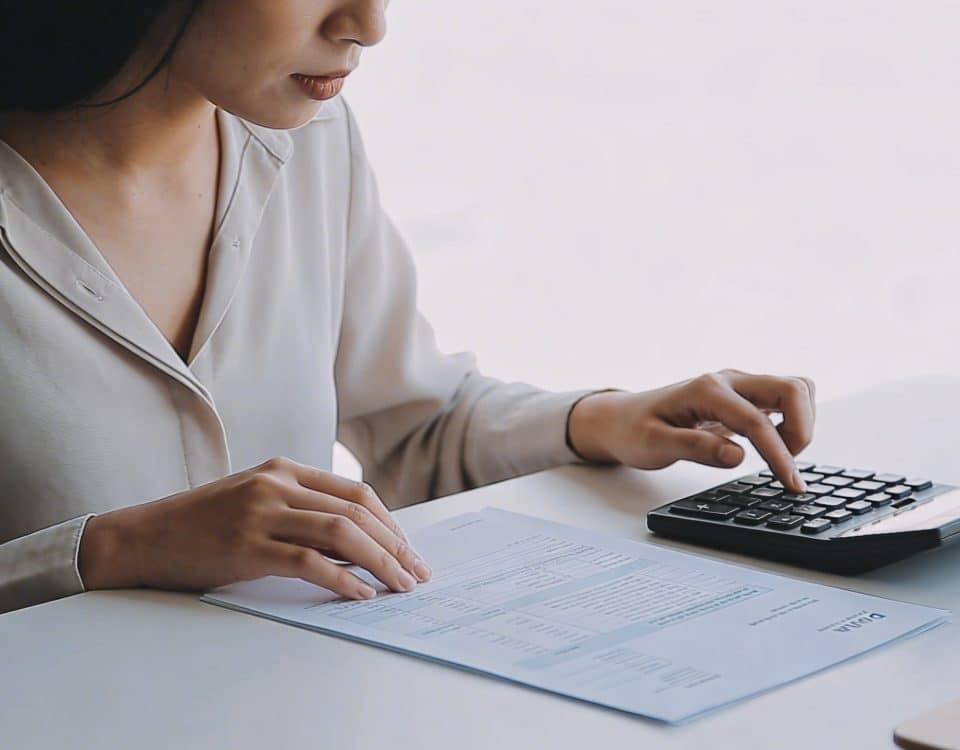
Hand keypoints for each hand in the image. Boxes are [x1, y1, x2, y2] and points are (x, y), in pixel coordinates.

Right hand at [79, 457, 430, 599]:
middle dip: (395, 545)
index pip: (356, 493)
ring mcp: (261, 512)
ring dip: (380, 562)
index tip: (409, 551)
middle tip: (417, 573)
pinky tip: (361, 594)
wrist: (143, 537)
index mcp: (285, 469)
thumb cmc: (203, 524)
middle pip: (357, 512)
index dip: (391, 524)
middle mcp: (277, 484)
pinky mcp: (246, 546)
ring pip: (341, 533)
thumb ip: (302, 510)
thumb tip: (358, 543)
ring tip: (400, 586)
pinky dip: (342, 580)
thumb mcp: (257, 501)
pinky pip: (309, 562)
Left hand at [567, 369, 815, 492]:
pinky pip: (784, 399)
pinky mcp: (742, 396)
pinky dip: (792, 420)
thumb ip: (695, 449)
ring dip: (801, 422)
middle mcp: (728, 380)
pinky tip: (775, 445)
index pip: (757, 421)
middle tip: (786, 466)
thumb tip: (738, 456)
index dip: (779, 454)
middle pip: (792, 389)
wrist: (620, 419)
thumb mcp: (654, 446)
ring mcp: (737, 385)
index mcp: (706, 391)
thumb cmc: (634, 431)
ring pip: (794, 389)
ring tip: (780, 456)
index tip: (791, 484)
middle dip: (802, 429)